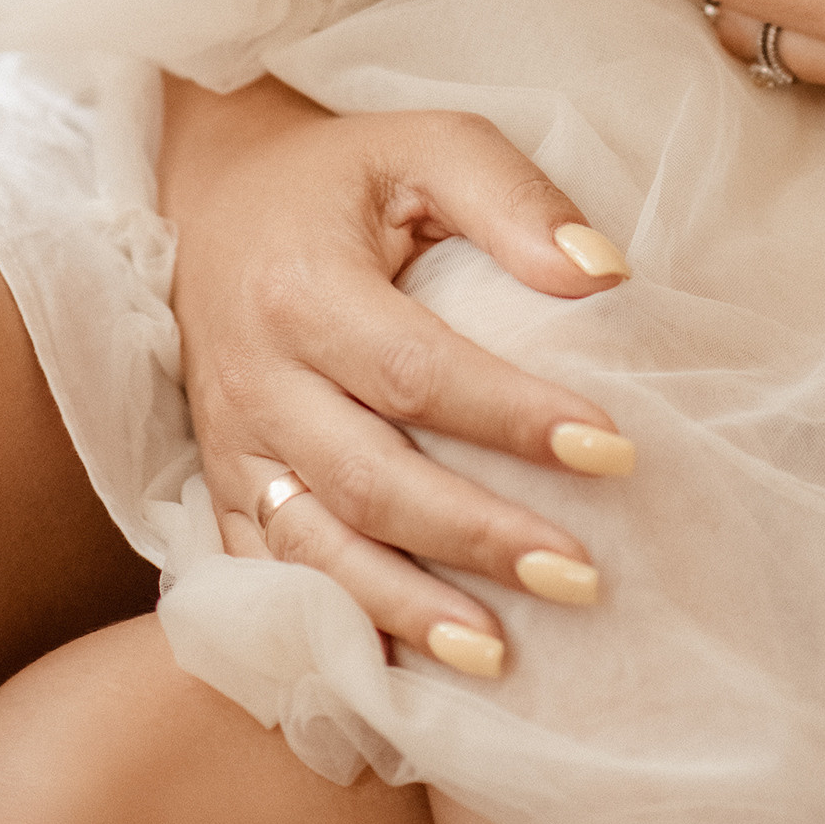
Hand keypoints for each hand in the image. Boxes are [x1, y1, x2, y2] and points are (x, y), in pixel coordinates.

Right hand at [163, 78, 642, 677]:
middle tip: (580, 575)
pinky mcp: (221, 493)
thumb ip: (512, 199)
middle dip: (477, 537)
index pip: (416, 370)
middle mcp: (257, 380)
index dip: (513, 417)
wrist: (212, 200)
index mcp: (303, 288)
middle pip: (369, 480)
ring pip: (314, 552)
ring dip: (405, 613)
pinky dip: (332, 637)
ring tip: (497, 655)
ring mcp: (231, 449)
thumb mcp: (426, 144)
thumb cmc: (344, 177)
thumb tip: (603, 278)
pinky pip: (269, 583)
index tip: (613, 450)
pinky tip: (401, 679)